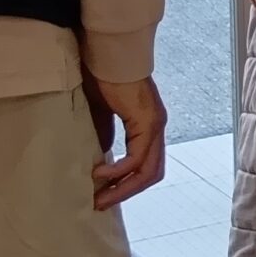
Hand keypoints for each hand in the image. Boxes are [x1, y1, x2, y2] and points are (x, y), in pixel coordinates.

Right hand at [87, 75, 167, 210]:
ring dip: (123, 188)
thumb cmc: (100, 76)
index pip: (146, 165)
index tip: (103, 195)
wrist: (105, 52)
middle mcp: (156, 127)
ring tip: (100, 198)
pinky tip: (100, 174)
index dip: (127, 183)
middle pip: (151, 173)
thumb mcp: (99, 113)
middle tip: (100, 205)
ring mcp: (155, 124)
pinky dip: (119, 171)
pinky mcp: (148, 121)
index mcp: (147, 125)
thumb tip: (104, 158)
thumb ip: (105, 134)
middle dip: (125, 192)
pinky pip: (137, 158)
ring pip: (148, 170)